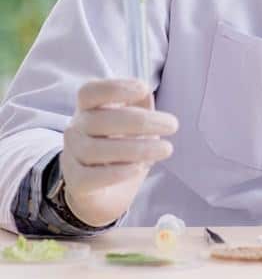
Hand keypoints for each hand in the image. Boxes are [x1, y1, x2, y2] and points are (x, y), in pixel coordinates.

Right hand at [61, 78, 178, 226]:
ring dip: (136, 148)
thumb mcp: (136, 122)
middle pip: (99, 120)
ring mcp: (71, 156)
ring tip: (165, 149)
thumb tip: (145, 93)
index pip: (89, 92)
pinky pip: (88, 177)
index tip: (144, 89)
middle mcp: (76, 129)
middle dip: (140, 121)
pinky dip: (115, 173)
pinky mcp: (75, 183)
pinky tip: (139, 168)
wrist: (107, 190)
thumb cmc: (123, 145)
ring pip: (95, 150)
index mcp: (89, 108)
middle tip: (173, 125)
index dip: (114, 88)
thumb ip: (140, 105)